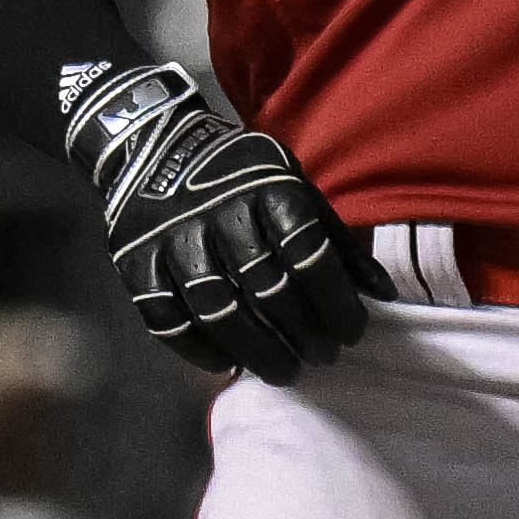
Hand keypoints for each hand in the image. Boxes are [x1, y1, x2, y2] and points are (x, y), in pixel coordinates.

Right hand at [61, 59, 365, 386]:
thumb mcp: (296, 189)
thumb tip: (382, 294)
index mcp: (268, 191)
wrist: (158, 148)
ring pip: (218, 311)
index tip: (351, 334)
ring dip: (257, 351)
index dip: (336, 304)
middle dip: (303, 335)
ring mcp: (173, 239)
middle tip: (321, 358)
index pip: (310, 258)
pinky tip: (227, 363)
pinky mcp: (136, 261)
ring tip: (283, 371)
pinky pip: (166, 320)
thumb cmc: (244, 179)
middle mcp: (219, 213)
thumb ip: (336, 241)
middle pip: (268, 291)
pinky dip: (199, 350)